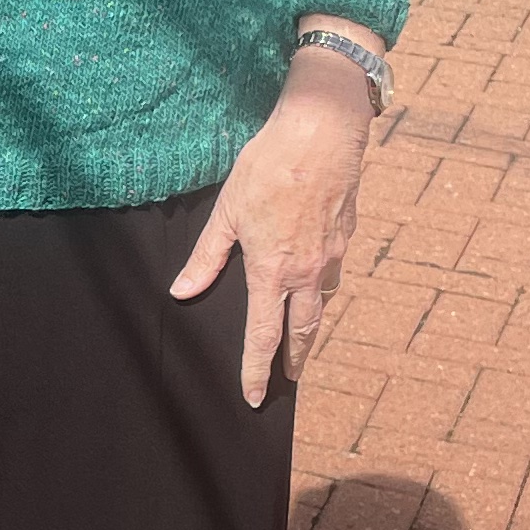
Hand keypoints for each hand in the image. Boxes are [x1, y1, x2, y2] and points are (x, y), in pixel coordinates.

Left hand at [170, 47, 375, 405]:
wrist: (321, 132)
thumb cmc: (267, 167)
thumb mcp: (226, 212)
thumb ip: (207, 257)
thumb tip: (184, 290)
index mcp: (273, 271)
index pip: (262, 335)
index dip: (257, 370)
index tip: (255, 396)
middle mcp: (307, 271)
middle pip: (302, 331)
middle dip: (294, 360)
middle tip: (288, 379)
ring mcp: (331, 255)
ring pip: (322, 302)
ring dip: (310, 325)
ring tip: (300, 337)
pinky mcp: (345, 235)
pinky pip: (332, 272)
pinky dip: (322, 287)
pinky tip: (313, 282)